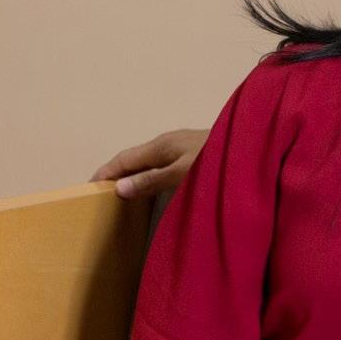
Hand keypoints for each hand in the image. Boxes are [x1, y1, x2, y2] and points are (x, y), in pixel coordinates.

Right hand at [92, 129, 206, 199]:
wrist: (251, 151)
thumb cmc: (216, 161)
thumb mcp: (182, 174)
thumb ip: (152, 180)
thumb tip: (118, 187)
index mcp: (160, 146)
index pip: (123, 159)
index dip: (105, 173)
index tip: (89, 189)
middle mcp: (166, 143)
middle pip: (133, 159)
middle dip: (115, 174)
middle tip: (101, 196)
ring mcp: (178, 147)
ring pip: (146, 161)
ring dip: (132, 175)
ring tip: (121, 194)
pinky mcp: (190, 154)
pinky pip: (159, 164)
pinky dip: (147, 175)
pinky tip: (151, 187)